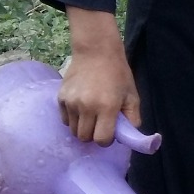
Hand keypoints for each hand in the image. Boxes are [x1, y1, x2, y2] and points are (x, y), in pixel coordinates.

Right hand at [59, 7, 140, 145]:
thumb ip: (132, 118)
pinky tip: (81, 109)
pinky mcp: (60, 98)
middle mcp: (86, 107)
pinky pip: (65, 120)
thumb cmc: (118, 74)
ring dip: (83, 128)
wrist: (96, 52)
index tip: (110, 133)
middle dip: (94, 135)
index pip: (101, 139)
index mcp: (107, 107)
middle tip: (100, 125)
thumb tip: (127, 136)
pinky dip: (73, 119)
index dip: (106, 140)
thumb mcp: (132, 95)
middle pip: (85, 137)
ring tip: (91, 116)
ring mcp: (71, 102)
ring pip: (73, 131)